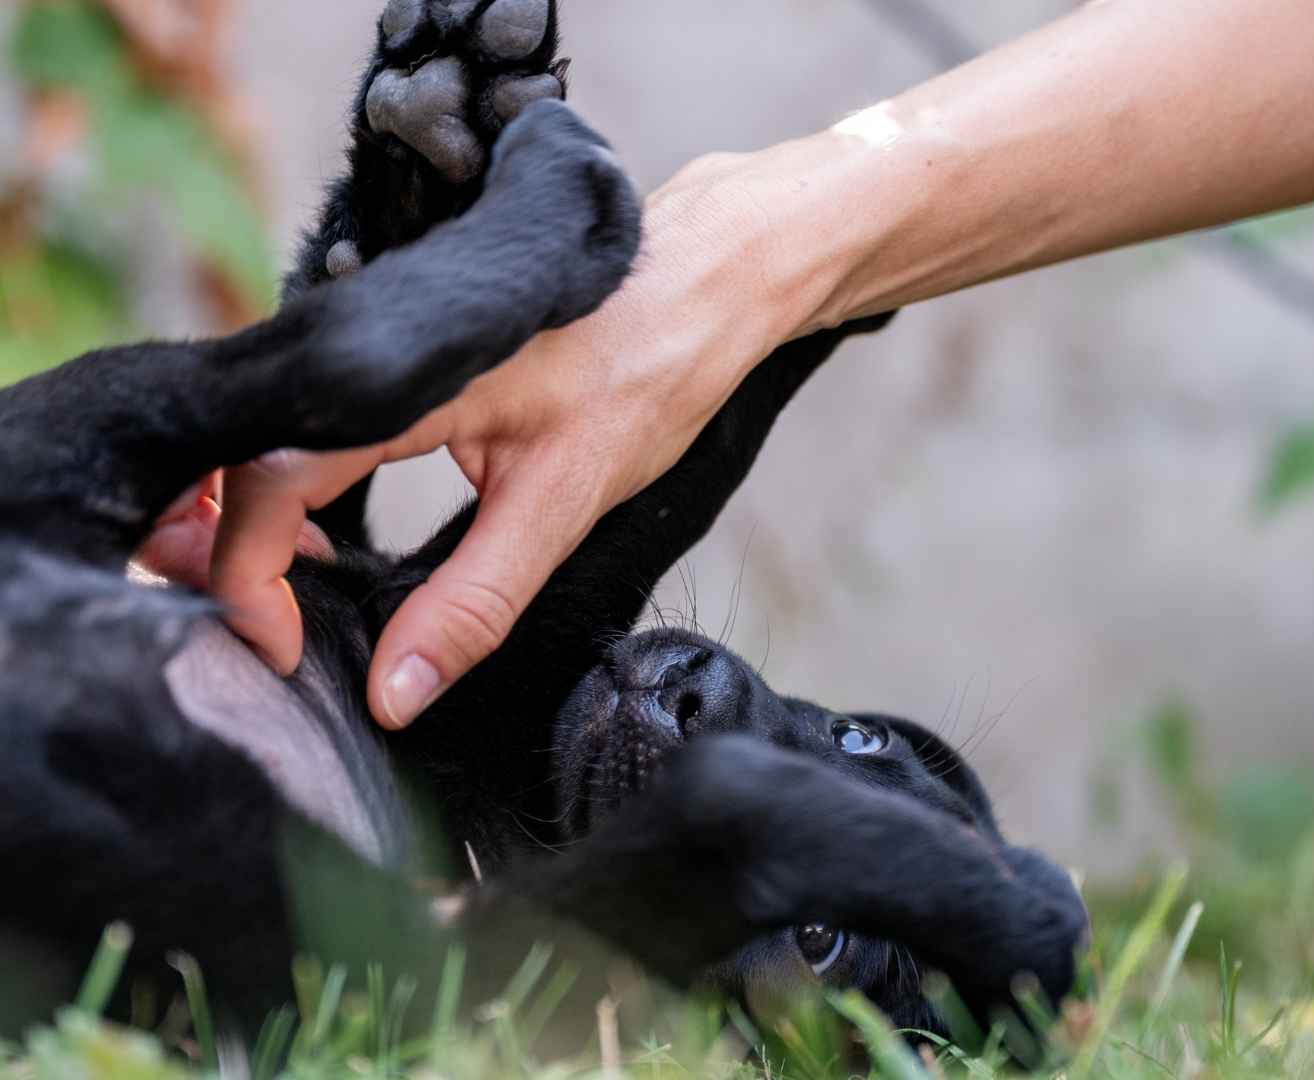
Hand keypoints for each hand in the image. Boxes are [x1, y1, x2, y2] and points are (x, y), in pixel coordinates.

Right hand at [202, 154, 832, 728]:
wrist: (708, 281)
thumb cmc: (651, 369)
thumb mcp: (565, 502)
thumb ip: (473, 600)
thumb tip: (391, 693)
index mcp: (401, 380)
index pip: (265, 477)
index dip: (245, 575)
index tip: (276, 648)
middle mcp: (370, 347)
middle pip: (248, 458)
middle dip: (236, 555)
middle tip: (278, 638)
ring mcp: (379, 343)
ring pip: (275, 441)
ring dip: (264, 526)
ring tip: (297, 603)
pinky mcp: (397, 355)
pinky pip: (315, 427)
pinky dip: (300, 492)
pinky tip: (327, 545)